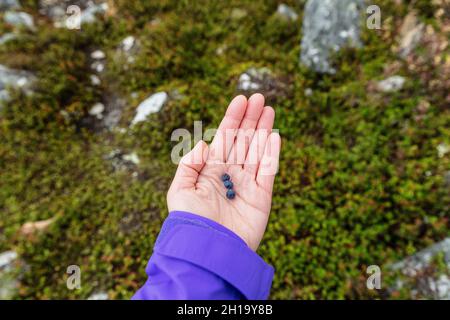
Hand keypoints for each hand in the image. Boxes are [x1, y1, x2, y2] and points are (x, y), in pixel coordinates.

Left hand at [167, 94, 280, 250]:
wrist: (209, 250)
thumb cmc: (190, 221)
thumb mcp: (180, 190)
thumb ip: (190, 164)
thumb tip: (205, 143)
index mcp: (211, 170)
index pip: (224, 138)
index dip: (232, 118)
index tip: (240, 99)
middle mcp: (230, 174)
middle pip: (243, 140)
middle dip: (251, 118)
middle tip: (260, 97)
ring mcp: (247, 185)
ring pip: (257, 150)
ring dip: (263, 129)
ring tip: (269, 109)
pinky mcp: (262, 197)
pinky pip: (269, 171)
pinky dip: (272, 153)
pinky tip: (274, 135)